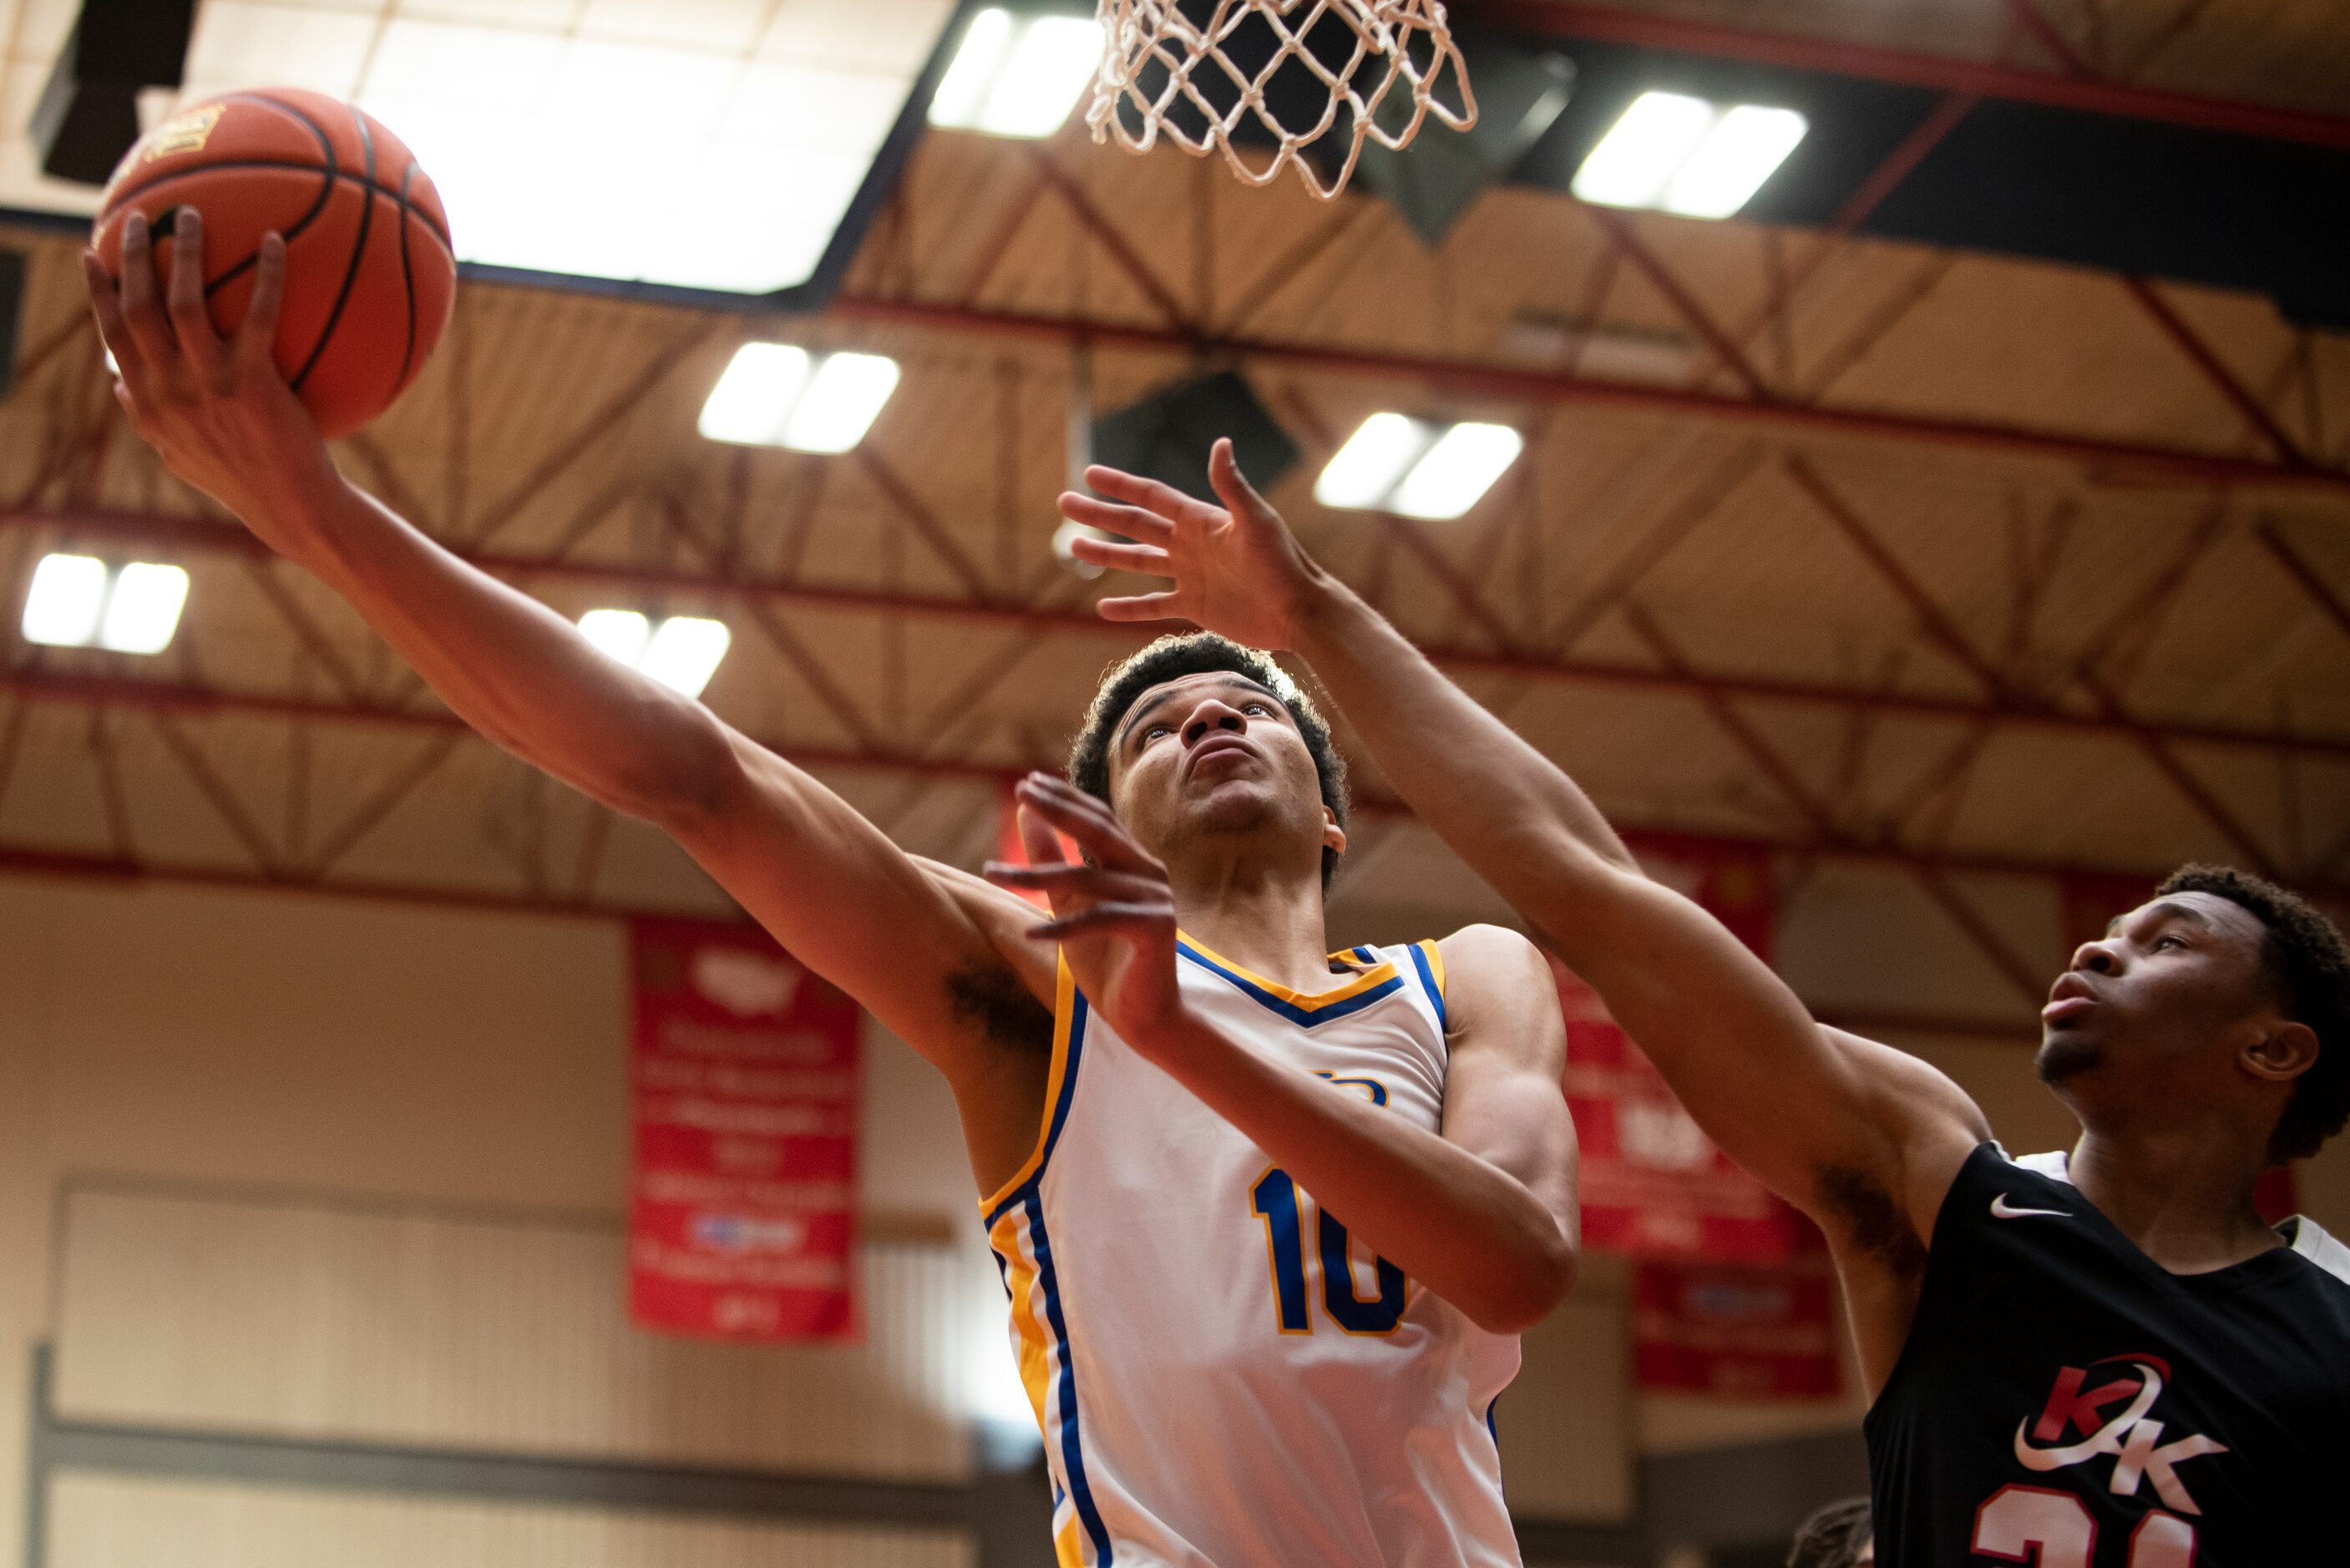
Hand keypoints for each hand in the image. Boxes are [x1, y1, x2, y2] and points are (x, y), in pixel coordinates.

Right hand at [83, 209, 342, 543]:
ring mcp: (209, 384)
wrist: (286, 505)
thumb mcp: (175, 453)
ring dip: (185, 253)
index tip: (94, 255)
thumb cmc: (236, 477)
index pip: (112, 335)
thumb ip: (144, 415)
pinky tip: (274, 241)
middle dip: (134, 257)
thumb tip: (118, 384)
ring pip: (185, 302)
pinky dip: (267, 274)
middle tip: (140, 217)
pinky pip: (260, 316)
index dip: (100, 291)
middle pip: (138, 308)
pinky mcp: (253, 383)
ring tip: (191, 214)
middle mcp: (168, 389)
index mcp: (146, 401)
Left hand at [983, 773, 1187, 1057]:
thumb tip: (1025, 812)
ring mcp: (1156, 899)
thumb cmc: (1107, 959)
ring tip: (990, 872)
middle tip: (1021, 789)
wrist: (1146, 1015)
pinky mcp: (1155, 928)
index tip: (1027, 781)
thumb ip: (1050, 857)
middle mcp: (1149, 872)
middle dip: (1058, 809)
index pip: (1098, 819)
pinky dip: (1062, 928)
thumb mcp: (1068, 903)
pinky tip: (1028, 932)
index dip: (1064, 799)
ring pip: (1088, 878)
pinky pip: (1100, 920)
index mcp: (1134, 862)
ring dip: (1033, 875)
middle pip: (1099, 831)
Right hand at [1059, 437, 1334, 651]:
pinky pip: (1154, 606)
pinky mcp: (1195, 606)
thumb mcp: (1257, 521)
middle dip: (1100, 515)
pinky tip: (1104, 608)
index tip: (1089, 474)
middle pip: (1135, 525)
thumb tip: (1220, 443)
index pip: (1151, 497)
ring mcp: (1190, 575)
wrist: (1298, 611)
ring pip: (1138, 562)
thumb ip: (1232, 486)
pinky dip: (1129, 607)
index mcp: (1200, 520)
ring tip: (1074, 548)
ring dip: (1106, 555)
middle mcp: (1190, 544)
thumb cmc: (1283, 563)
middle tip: (1064, 503)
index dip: (1120, 485)